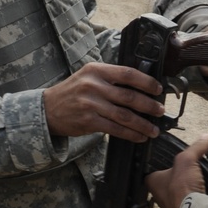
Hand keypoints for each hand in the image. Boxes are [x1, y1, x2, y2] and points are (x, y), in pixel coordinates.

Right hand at [43, 61, 164, 142]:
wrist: (48, 109)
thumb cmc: (73, 92)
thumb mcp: (88, 76)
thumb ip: (110, 78)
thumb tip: (140, 87)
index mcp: (96, 70)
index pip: (128, 73)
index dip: (146, 82)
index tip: (158, 90)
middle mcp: (93, 86)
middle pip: (129, 97)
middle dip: (149, 106)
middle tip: (160, 111)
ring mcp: (90, 104)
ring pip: (125, 116)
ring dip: (143, 124)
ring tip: (154, 129)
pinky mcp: (89, 121)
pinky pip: (115, 129)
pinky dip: (130, 134)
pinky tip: (139, 136)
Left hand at [146, 135, 207, 207]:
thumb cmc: (182, 188)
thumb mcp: (187, 160)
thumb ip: (196, 148)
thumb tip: (206, 137)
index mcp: (151, 181)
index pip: (153, 167)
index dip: (164, 161)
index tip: (174, 157)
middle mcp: (157, 195)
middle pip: (168, 179)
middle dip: (179, 174)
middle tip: (189, 166)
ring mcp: (170, 205)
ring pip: (177, 190)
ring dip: (187, 185)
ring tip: (198, 177)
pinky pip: (187, 201)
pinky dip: (194, 196)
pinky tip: (202, 190)